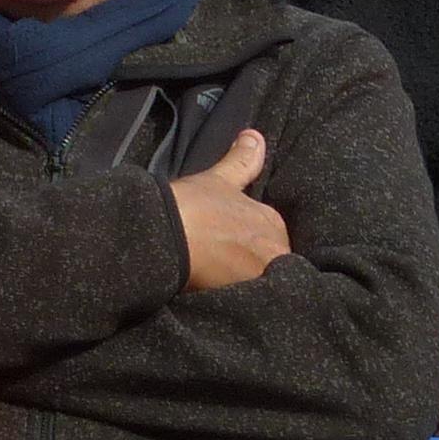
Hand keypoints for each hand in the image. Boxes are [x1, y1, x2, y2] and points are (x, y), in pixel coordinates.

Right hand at [169, 130, 290, 289]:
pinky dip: (244, 304)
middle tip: (228, 272)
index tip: (234, 252)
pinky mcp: (249, 298)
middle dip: (255, 269)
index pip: (273, 240)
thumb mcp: (219, 179)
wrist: (163, 235)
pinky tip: (227, 303)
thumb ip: (242, 161)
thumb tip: (255, 135)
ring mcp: (263, 275)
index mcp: (271, 221)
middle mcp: (275, 248)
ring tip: (228, 291)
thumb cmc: (190, 206)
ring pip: (264, 285)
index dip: (253, 248)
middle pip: (272, 264)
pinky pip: (254, 304)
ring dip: (250, 287)